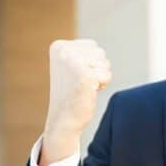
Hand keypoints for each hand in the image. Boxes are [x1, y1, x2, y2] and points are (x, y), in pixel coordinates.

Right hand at [40, 39, 111, 165]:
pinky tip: (87, 92)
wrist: (63, 119)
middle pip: (100, 53)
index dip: (90, 63)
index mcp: (58, 46)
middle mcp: (64, 51)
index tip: (75, 75)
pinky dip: (102, 85)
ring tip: (83, 87)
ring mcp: (74, 62)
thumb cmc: (70, 94)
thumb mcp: (70, 66)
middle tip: (80, 83)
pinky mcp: (85, 75)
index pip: (92, 46)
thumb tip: (97, 50)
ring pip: (105, 63)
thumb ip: (81, 53)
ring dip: (99, 77)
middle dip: (96, 70)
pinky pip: (107, 75)